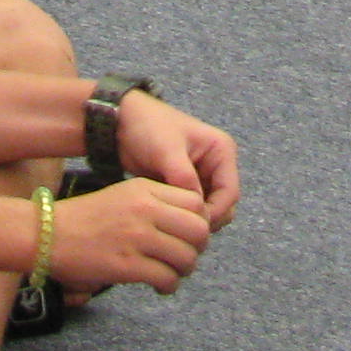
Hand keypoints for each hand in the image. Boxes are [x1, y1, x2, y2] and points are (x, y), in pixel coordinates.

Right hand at [48, 175, 211, 294]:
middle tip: (185, 256)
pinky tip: (160, 286)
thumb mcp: (123, 194)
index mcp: (145, 189)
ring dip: (184, 270)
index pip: (196, 202)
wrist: (46, 233)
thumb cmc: (86, 217)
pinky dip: (169, 286)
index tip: (188, 233)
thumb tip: (189, 224)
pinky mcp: (127, 266)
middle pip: (198, 230)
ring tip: (171, 273)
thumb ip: (155, 202)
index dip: (199, 220)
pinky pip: (166, 278)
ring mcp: (136, 238)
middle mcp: (145, 210)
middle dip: (197, 248)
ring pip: (186, 257)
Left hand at [113, 90, 239, 229]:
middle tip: (180, 230)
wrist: (121, 121)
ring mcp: (202, 176)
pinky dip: (183, 216)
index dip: (214, 213)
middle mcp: (217, 165)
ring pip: (209, 209)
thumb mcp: (167, 151)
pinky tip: (166, 219)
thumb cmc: (148, 127)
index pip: (229, 193)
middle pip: (223, 205)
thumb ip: (184, 179)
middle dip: (205, 219)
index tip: (191, 225)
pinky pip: (192, 208)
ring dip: (194, 219)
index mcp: (221, 152)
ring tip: (171, 224)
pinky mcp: (186, 185)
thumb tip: (196, 210)